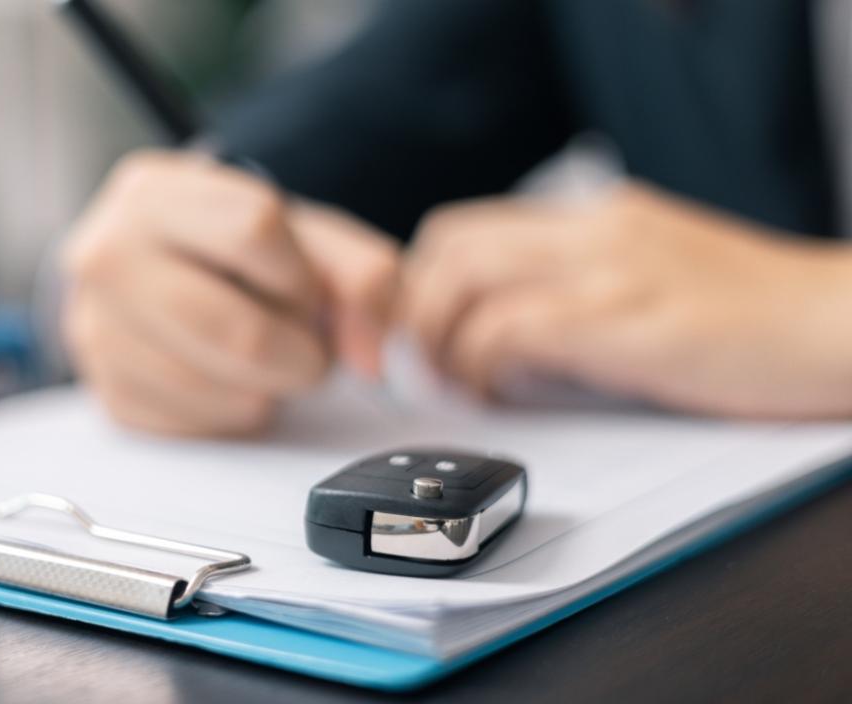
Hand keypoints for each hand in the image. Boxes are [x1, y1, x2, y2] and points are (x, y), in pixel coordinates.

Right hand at [62, 150, 399, 435]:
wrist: (163, 276)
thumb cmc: (235, 253)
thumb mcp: (305, 235)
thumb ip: (362, 276)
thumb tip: (372, 356)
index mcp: (154, 193)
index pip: (255, 229)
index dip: (301, 274)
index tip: (301, 288)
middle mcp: (107, 256)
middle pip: (239, 331)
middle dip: (299, 354)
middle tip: (302, 346)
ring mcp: (96, 330)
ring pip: (221, 390)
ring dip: (268, 388)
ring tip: (263, 358)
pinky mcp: (109, 395)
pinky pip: (199, 427)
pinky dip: (234, 413)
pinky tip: (228, 379)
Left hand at [401, 182, 851, 418]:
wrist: (845, 324)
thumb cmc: (756, 319)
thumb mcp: (655, 279)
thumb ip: (584, 290)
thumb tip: (505, 335)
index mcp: (599, 218)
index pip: (466, 227)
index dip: (423, 282)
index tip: (423, 333)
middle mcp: (595, 231)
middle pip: (449, 244)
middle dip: (417, 310)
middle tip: (425, 365)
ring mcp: (611, 271)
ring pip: (468, 280)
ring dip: (443, 340)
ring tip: (459, 384)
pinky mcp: (628, 322)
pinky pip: (514, 329)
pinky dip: (486, 364)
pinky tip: (503, 392)